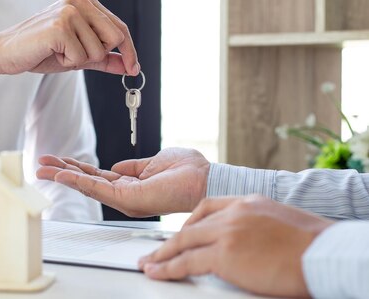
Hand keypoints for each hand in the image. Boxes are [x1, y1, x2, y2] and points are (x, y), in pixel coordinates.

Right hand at [0, 0, 138, 74]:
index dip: (129, 50)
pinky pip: (80, 58)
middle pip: (115, 38)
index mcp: (86, 1)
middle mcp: (80, 1)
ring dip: (78, 60)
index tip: (134, 69)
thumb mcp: (80, 54)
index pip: (120, 27)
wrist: (8, 53)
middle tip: (72, 54)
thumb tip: (130, 66)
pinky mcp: (60, 26)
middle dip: (97, 54)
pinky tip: (51, 52)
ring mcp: (70, 11)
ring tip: (58, 51)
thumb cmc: (42, 51)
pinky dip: (66, 62)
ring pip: (98, 51)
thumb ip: (105, 58)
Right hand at [36, 147, 209, 216]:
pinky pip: (96, 188)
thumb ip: (133, 166)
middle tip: (41, 164)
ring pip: (87, 186)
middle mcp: (124, 194)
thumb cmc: (187, 171)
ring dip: (63, 176)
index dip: (77, 167)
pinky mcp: (127, 199)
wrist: (204, 179)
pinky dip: (77, 180)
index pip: (97, 176)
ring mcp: (124, 198)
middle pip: (86, 181)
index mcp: (130, 185)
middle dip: (62, 172)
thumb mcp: (153, 162)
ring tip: (43, 168)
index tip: (59, 160)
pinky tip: (62, 174)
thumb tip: (116, 166)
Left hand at [138, 196, 333, 297]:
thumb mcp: (280, 221)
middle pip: (190, 227)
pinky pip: (187, 262)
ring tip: (148, 264)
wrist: (325, 252)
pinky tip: (157, 272)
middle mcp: (233, 213)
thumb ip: (256, 226)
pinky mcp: (224, 254)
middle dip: (169, 242)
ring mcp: (226, 232)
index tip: (181, 232)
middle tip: (155, 252)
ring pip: (183, 243)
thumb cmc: (313, 243)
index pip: (208, 207)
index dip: (191, 222)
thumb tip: (247, 242)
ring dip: (162, 256)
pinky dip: (168, 268)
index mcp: (247, 202)